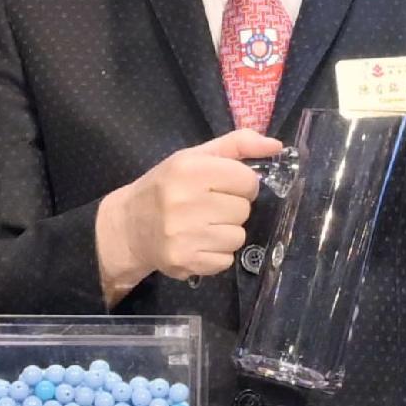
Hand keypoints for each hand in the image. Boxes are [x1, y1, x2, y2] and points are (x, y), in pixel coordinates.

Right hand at [96, 129, 287, 300]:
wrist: (128, 226)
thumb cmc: (166, 187)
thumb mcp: (194, 157)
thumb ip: (237, 145)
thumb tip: (276, 145)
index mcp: (189, 169)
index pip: (247, 180)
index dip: (242, 184)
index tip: (226, 187)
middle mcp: (184, 201)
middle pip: (243, 210)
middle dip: (232, 208)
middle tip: (209, 208)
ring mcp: (184, 234)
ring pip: (238, 236)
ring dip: (226, 232)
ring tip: (203, 226)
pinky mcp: (185, 260)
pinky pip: (226, 259)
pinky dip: (217, 254)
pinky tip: (198, 243)